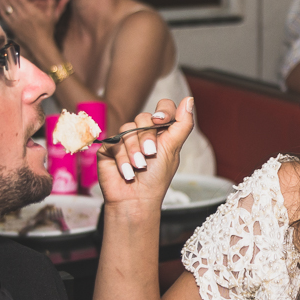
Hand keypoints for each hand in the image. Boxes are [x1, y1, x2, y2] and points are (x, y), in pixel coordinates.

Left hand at [0, 0, 68, 47]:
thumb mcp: (52, 15)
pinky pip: (3, 15)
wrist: (41, 46)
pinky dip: (0, 6)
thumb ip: (52, 1)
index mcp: (31, 12)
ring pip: (5, 6)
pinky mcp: (12, 27)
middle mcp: (22, 16)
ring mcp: (16, 22)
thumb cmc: (47, 30)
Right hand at [96, 96, 193, 211]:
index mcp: (161, 131)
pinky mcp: (109, 148)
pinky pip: (114, 142)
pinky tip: (127, 172)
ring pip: (127, 128)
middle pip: (143, 117)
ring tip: (139, 167)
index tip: (160, 122)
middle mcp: (143, 133)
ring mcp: (125, 139)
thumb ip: (182, 124)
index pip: (163, 107)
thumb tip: (189, 99)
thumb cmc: (156, 179)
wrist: (136, 200)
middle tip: (150, 154)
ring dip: (134, 151)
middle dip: (147, 137)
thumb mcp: (173, 149)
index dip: (163, 111)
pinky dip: (122, 159)